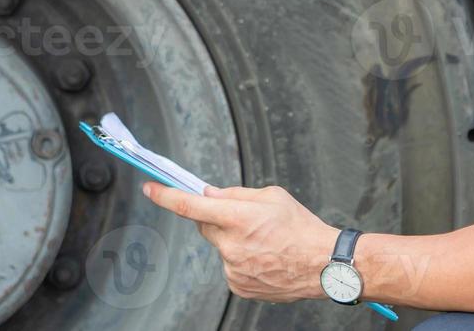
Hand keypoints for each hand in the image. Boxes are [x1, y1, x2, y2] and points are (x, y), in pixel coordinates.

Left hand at [143, 182, 338, 302]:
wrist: (322, 264)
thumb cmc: (301, 227)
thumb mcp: (273, 196)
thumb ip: (236, 194)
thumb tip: (209, 195)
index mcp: (239, 217)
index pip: (191, 205)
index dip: (167, 196)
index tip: (151, 189)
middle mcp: (231, 245)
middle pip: (206, 225)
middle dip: (216, 217)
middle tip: (242, 217)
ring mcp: (232, 268)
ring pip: (220, 246)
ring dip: (233, 240)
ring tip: (264, 242)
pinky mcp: (237, 285)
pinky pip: (229, 265)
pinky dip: (241, 259)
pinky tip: (263, 258)